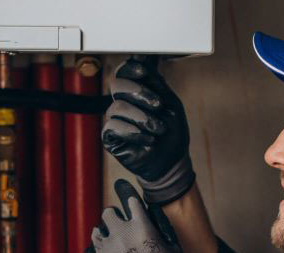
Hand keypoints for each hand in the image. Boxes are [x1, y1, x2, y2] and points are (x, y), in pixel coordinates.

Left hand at [85, 179, 185, 252]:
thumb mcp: (175, 251)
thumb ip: (162, 228)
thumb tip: (151, 212)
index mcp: (143, 226)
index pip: (129, 198)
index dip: (126, 190)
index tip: (121, 185)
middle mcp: (121, 233)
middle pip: (108, 212)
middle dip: (114, 218)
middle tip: (121, 227)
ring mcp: (106, 249)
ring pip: (97, 231)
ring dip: (105, 235)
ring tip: (114, 247)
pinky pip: (91, 251)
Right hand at [102, 55, 194, 203]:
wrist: (171, 162)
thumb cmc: (172, 133)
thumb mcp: (171, 105)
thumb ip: (157, 84)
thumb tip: (142, 60)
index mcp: (138, 91)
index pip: (125, 71)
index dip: (131, 68)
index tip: (144, 72)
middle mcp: (124, 102)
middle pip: (116, 84)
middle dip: (139, 92)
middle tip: (158, 105)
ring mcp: (116, 119)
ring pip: (117, 107)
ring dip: (142, 117)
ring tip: (158, 129)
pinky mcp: (111, 137)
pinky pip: (113, 127)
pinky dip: (133, 132)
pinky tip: (148, 139)